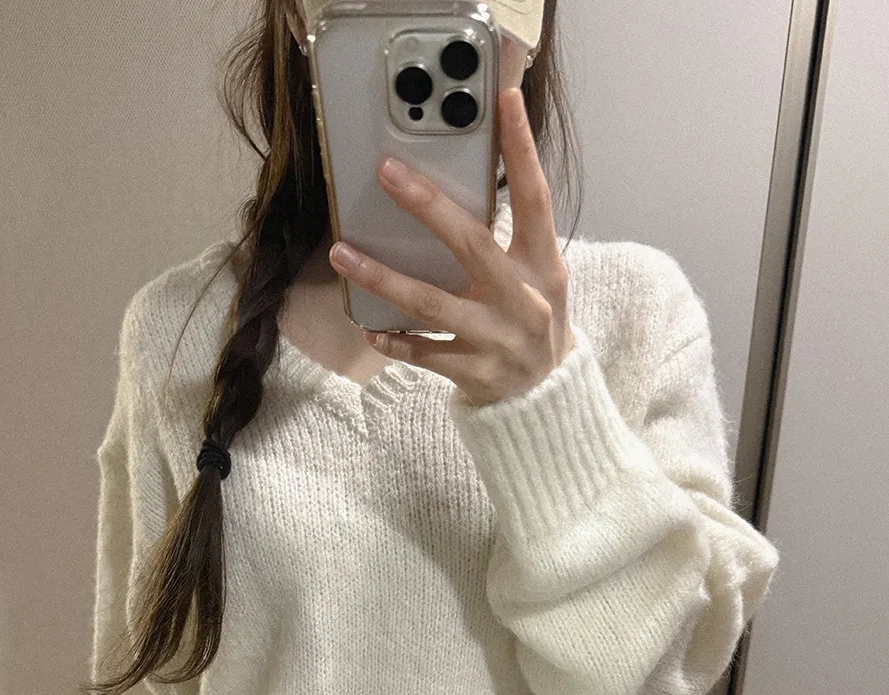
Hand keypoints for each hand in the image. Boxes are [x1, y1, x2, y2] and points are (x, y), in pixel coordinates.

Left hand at [328, 87, 576, 408]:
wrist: (547, 398)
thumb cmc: (532, 322)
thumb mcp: (537, 277)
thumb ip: (507, 238)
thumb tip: (452, 188)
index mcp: (543, 266)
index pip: (536, 198)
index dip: (522, 151)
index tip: (505, 103)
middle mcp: (522, 300)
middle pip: (472, 246)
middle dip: (428, 207)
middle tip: (387, 172)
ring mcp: (497, 339)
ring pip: (433, 305)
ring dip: (384, 278)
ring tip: (342, 254)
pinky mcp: (474, 373)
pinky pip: (424, 354)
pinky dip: (395, 341)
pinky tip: (369, 327)